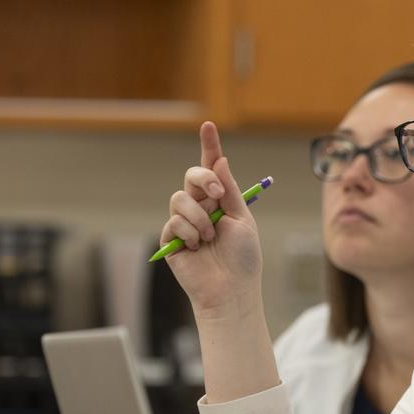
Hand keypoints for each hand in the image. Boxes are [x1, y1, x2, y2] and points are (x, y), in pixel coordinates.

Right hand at [161, 121, 262, 315]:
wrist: (232, 289)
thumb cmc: (243, 258)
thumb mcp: (242, 219)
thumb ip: (229, 190)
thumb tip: (221, 160)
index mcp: (221, 201)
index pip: (212, 168)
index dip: (209, 146)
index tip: (209, 124)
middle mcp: (201, 207)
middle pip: (192, 176)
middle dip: (204, 180)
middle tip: (218, 196)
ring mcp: (184, 222)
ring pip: (179, 199)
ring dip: (199, 217)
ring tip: (210, 237)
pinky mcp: (171, 239)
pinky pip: (174, 222)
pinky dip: (190, 233)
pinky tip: (198, 248)